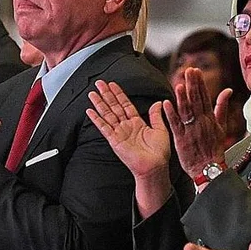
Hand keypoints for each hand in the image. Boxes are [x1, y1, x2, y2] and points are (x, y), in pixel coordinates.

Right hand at [87, 80, 174, 216]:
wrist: (154, 166)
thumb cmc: (159, 152)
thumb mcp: (160, 129)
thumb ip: (156, 115)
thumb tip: (158, 102)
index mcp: (137, 123)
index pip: (126, 104)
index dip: (119, 94)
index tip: (113, 84)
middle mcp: (126, 127)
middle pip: (114, 107)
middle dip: (106, 94)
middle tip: (99, 83)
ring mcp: (119, 133)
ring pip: (107, 115)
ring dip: (99, 104)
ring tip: (92, 93)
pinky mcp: (115, 141)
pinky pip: (104, 128)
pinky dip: (97, 119)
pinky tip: (90, 111)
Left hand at [163, 68, 229, 178]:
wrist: (209, 169)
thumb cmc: (214, 148)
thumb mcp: (222, 126)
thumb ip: (222, 107)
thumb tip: (227, 91)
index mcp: (210, 118)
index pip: (205, 97)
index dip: (200, 83)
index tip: (196, 71)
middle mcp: (201, 122)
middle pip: (196, 101)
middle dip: (192, 85)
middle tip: (188, 71)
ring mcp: (191, 130)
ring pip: (186, 111)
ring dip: (182, 98)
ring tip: (179, 85)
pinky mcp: (181, 139)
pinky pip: (175, 125)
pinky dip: (171, 114)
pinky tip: (166, 104)